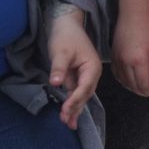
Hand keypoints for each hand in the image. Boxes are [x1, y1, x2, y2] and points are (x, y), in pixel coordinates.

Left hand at [44, 6, 102, 126]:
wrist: (66, 25)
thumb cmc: (65, 37)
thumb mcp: (60, 52)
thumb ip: (59, 68)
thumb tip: (56, 83)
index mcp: (92, 68)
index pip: (85, 88)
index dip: (75, 100)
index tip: (65, 110)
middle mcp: (92, 74)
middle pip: (85, 95)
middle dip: (76, 109)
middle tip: (66, 122)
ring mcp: (85, 76)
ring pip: (81, 96)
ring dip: (75, 109)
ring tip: (68, 123)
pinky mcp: (78, 77)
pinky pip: (76, 92)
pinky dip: (72, 102)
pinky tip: (68, 113)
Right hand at [112, 8, 148, 99]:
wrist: (133, 16)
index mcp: (138, 61)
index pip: (143, 86)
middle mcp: (125, 63)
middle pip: (133, 86)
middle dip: (144, 91)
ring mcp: (116, 61)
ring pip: (124, 83)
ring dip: (134, 87)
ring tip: (144, 84)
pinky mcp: (112, 58)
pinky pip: (117, 76)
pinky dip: (125, 81)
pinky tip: (133, 78)